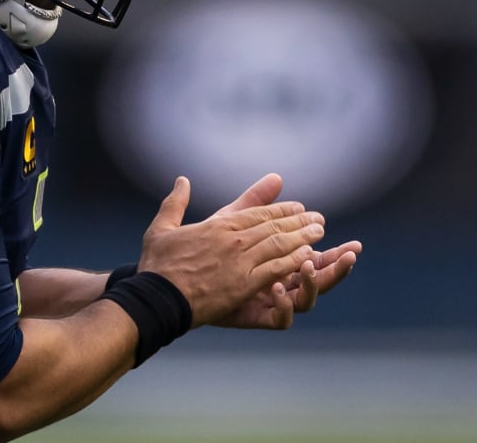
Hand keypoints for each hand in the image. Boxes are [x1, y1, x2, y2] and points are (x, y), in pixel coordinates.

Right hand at [137, 175, 325, 327]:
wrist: (157, 297)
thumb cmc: (157, 265)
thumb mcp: (162, 227)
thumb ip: (176, 202)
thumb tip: (182, 179)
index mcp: (218, 226)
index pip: (258, 213)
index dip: (282, 209)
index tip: (298, 207)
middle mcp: (233, 239)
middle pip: (274, 226)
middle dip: (299, 221)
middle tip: (318, 219)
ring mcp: (240, 262)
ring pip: (279, 244)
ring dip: (303, 237)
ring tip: (320, 232)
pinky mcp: (244, 284)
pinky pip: (275, 268)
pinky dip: (293, 260)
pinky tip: (308, 257)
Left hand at [213, 176, 362, 329]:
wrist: (176, 282)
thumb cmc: (206, 252)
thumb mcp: (232, 221)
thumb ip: (256, 202)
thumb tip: (277, 176)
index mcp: (280, 265)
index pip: (316, 258)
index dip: (335, 253)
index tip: (354, 245)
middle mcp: (280, 285)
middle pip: (318, 281)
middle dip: (336, 268)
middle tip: (351, 254)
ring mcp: (269, 303)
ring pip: (305, 301)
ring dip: (314, 284)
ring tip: (311, 264)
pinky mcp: (254, 318)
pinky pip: (279, 319)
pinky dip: (284, 305)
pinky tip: (280, 287)